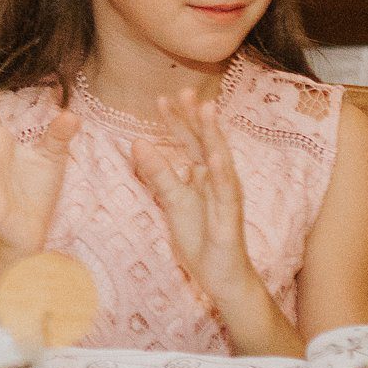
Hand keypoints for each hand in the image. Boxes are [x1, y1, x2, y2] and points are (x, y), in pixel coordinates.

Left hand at [128, 93, 257, 304]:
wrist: (222, 277)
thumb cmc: (201, 238)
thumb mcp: (172, 202)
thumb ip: (158, 174)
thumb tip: (137, 143)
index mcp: (203, 176)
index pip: (189, 143)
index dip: (178, 121)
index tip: (162, 98)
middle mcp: (218, 181)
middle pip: (206, 143)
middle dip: (196, 117)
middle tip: (186, 90)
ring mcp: (227, 198)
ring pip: (220, 161)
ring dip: (214, 135)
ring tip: (206, 109)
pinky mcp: (229, 219)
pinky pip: (226, 194)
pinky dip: (220, 174)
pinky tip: (213, 157)